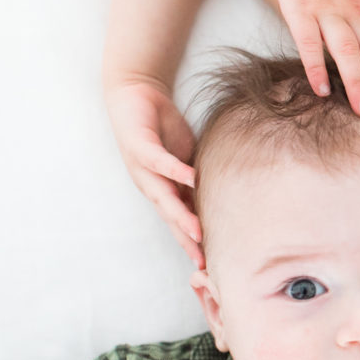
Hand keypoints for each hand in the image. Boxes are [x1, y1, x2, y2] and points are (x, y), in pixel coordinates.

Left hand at [106, 82, 202, 267]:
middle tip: (201, 260)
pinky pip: (160, 161)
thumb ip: (198, 180)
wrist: (136, 93)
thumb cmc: (162, 129)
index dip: (192, 243)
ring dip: (179, 214)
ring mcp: (144, 167)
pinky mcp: (141, 145)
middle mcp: (152, 184)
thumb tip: (222, 196)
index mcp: (164, 189)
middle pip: (170, 217)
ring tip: (196, 231)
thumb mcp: (186, 159)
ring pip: (163, 196)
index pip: (179, 221)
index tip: (206, 266)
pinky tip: (190, 178)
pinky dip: (174, 171)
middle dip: (186, 239)